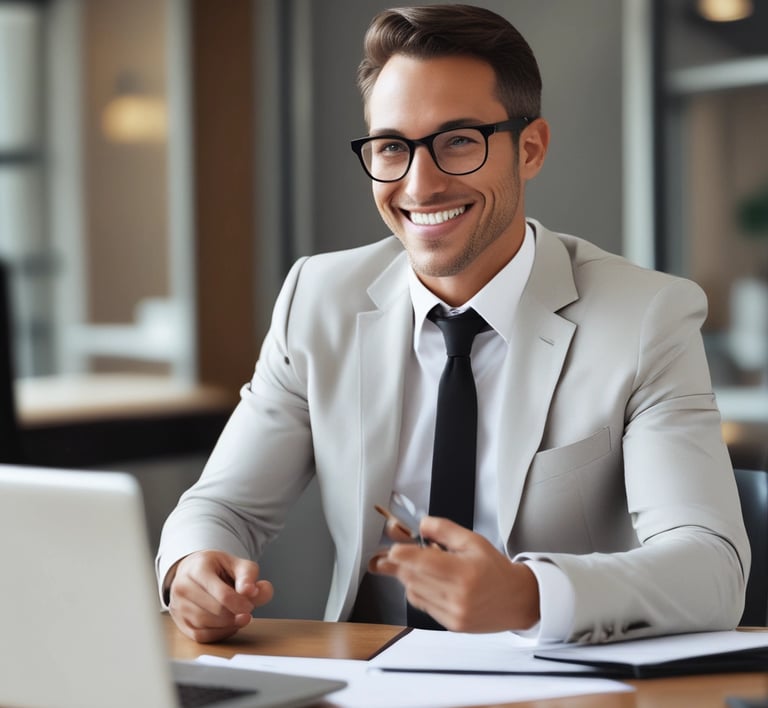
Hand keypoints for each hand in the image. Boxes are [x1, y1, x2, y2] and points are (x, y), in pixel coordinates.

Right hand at [166, 550, 273, 642]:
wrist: (194, 571)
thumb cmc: (217, 568)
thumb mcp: (237, 563)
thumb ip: (249, 575)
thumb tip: (252, 591)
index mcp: (197, 568)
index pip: (222, 594)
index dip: (241, 604)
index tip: (251, 605)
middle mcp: (182, 586)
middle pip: (214, 610)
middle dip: (235, 614)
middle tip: (247, 612)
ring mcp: (178, 605)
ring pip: (205, 624)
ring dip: (227, 625)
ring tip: (240, 618)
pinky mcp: (179, 621)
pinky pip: (199, 635)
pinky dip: (218, 634)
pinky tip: (229, 626)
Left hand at [369, 516, 539, 632]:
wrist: (517, 600)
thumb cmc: (495, 569)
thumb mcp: (473, 541)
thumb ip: (444, 529)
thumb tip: (421, 524)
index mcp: (465, 572)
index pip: (423, 563)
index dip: (403, 555)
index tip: (393, 548)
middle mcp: (458, 596)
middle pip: (413, 578)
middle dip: (401, 564)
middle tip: (399, 553)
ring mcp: (454, 614)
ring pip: (414, 592)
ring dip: (410, 577)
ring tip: (421, 567)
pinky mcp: (451, 625)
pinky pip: (423, 606)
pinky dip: (419, 592)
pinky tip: (430, 583)